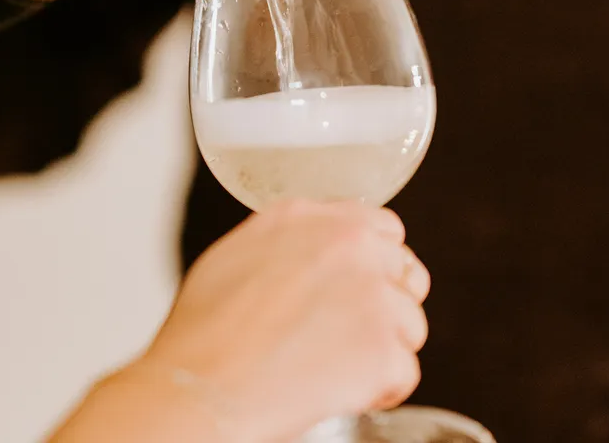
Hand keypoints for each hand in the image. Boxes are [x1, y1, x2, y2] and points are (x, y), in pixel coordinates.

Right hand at [136, 199, 430, 440]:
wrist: (198, 389)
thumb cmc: (202, 337)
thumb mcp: (237, 256)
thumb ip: (290, 243)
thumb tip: (313, 256)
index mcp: (307, 218)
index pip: (382, 228)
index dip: (376, 265)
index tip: (361, 289)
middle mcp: (346, 245)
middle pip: (406, 273)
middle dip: (387, 307)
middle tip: (348, 336)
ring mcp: (370, 295)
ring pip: (411, 325)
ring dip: (383, 350)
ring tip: (331, 368)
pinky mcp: (383, 348)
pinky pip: (405, 372)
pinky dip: (380, 390)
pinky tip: (338, 390)